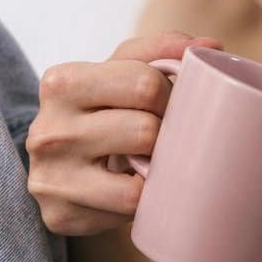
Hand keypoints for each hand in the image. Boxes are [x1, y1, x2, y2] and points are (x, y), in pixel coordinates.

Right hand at [26, 32, 220, 234]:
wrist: (59, 166)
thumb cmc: (100, 113)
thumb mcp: (119, 74)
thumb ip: (161, 52)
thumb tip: (212, 47)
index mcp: (61, 83)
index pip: (145, 84)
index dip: (171, 97)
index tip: (166, 107)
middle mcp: (48, 130)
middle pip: (146, 131)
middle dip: (166, 136)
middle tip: (160, 139)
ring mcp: (51, 178)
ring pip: (139, 178)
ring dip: (158, 172)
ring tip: (148, 163)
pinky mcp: (61, 215)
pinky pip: (130, 211)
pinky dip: (144, 202)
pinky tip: (135, 190)